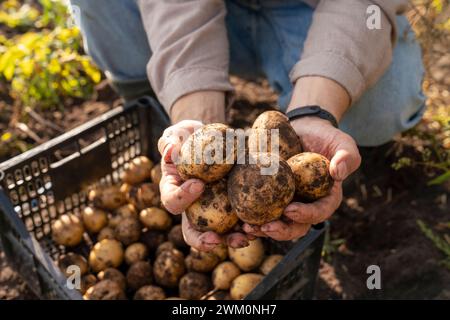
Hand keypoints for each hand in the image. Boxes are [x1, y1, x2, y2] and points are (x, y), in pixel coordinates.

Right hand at [158, 120, 248, 250]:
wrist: (213, 140)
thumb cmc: (191, 138)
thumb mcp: (177, 134)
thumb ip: (170, 140)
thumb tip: (171, 149)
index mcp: (174, 192)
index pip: (172, 201)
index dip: (182, 197)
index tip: (199, 183)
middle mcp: (192, 209)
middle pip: (193, 232)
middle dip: (204, 240)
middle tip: (216, 238)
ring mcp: (213, 212)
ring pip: (220, 234)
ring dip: (232, 239)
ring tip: (245, 237)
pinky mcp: (234, 208)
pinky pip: (242, 222)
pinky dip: (252, 226)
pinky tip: (265, 224)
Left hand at [243, 116, 360, 240]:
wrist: (304, 129)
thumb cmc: (326, 136)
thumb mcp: (343, 142)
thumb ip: (347, 157)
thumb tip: (338, 173)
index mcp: (326, 198)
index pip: (319, 212)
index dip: (306, 215)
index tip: (290, 210)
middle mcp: (306, 205)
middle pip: (296, 226)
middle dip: (281, 230)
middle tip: (265, 227)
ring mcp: (287, 202)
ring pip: (276, 223)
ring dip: (262, 229)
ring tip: (247, 228)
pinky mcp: (271, 196)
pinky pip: (261, 209)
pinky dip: (250, 215)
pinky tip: (238, 216)